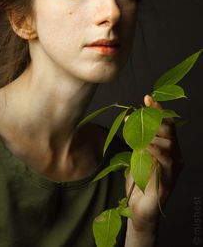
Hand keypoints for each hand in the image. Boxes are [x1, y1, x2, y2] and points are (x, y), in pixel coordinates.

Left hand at [125, 94, 183, 232]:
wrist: (139, 208)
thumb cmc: (138, 181)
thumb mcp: (137, 156)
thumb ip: (139, 141)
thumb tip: (132, 120)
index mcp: (168, 149)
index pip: (166, 125)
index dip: (159, 111)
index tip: (148, 98)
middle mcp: (174, 156)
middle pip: (170, 131)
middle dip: (155, 118)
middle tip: (139, 111)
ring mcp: (173, 168)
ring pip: (169, 143)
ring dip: (151, 133)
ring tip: (136, 128)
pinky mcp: (169, 180)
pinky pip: (165, 160)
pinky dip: (154, 149)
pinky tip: (144, 145)